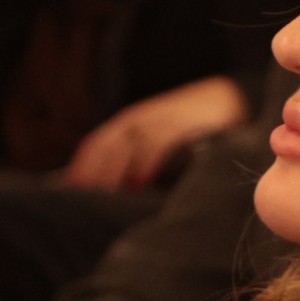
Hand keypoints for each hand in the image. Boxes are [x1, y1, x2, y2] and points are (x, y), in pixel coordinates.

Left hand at [63, 75, 247, 191]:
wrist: (230, 100)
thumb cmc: (192, 128)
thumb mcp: (159, 141)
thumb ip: (139, 162)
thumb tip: (119, 194)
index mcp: (128, 124)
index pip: (95, 145)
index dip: (81, 167)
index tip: (69, 192)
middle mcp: (137, 120)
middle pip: (105, 146)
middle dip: (92, 173)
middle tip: (83, 201)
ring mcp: (158, 118)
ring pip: (126, 145)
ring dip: (113, 171)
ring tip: (104, 197)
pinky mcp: (179, 122)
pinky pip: (156, 142)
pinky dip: (145, 162)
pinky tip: (138, 182)